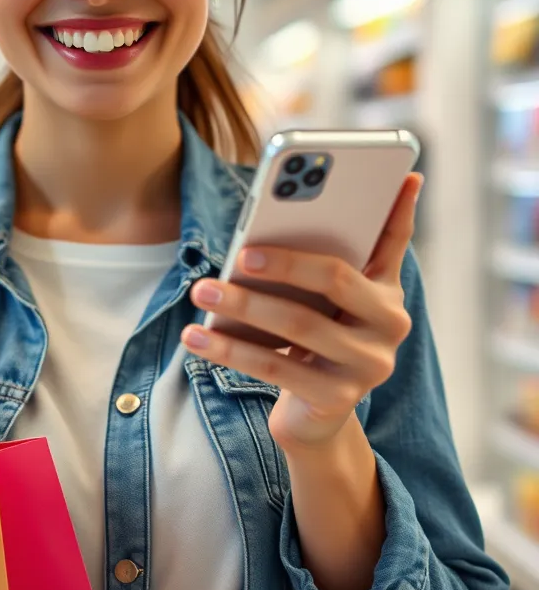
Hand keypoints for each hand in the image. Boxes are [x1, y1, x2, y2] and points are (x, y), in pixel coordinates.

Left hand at [182, 174, 421, 451]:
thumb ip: (322, 256)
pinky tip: (194, 337)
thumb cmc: (311, 340)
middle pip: (335, 278)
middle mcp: (391, 325)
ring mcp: (368, 365)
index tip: (391, 173)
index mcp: (387, 290)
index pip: (394, 238)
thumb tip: (291, 207)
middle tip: (238, 254)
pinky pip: (273, 366)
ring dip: (243, 304)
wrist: (313, 417)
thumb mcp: (324, 300)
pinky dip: (229, 349)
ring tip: (202, 290)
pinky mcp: (336, 398)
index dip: (396, 206)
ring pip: (298, 323)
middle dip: (282, 262)